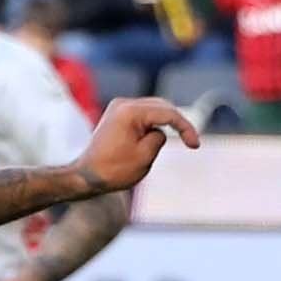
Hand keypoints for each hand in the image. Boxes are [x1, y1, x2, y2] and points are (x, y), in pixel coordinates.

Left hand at [78, 96, 198, 191]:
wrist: (85, 176)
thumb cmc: (113, 170)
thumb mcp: (145, 157)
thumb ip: (159, 137)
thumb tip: (159, 130)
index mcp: (130, 112)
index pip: (168, 113)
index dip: (186, 127)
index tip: (195, 145)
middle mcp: (123, 104)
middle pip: (162, 106)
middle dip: (178, 123)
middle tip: (191, 142)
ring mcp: (118, 107)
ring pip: (153, 108)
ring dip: (166, 123)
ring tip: (175, 142)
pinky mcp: (116, 114)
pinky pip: (142, 114)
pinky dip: (153, 123)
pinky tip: (158, 137)